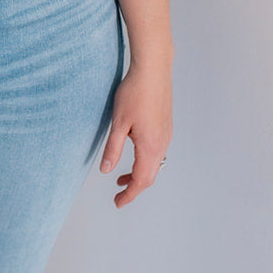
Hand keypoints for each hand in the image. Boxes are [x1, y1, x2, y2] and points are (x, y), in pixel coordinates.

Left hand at [99, 59, 172, 207]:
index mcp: (150, 146)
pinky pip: (158, 151)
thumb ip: (112, 149)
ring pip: (155, 163)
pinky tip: (134, 151)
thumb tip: (106, 170)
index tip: (118, 203)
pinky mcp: (166, 125)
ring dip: (140, 173)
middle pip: (150, 176)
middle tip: (118, 194)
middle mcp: (162, 143)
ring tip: (122, 177)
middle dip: (134, 188)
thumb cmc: (134, 93)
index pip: (141, 180)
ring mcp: (166, 134)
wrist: (153, 69)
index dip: (129, 194)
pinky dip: (146, 160)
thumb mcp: (118, 123)